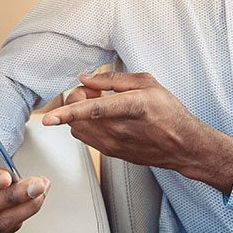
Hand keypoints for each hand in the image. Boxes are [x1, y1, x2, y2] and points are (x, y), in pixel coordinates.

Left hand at [43, 72, 232, 193]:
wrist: (183, 146)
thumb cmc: (168, 112)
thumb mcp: (147, 83)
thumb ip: (112, 79)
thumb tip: (85, 79)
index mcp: (131, 108)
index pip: (93, 110)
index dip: (69, 112)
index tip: (49, 118)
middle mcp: (119, 130)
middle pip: (77, 117)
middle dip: (77, 99)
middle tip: (94, 91)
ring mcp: (114, 145)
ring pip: (77, 128)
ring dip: (79, 113)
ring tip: (100, 103)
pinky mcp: (111, 153)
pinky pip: (85, 136)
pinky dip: (85, 124)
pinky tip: (103, 117)